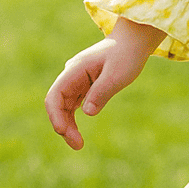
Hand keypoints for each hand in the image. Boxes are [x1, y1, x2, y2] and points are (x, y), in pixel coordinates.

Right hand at [45, 17, 166, 149]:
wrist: (133, 42)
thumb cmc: (127, 55)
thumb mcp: (117, 75)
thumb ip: (101, 92)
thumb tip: (86, 113)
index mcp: (75, 70)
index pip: (55, 95)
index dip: (56, 115)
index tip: (63, 132)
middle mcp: (72, 75)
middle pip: (58, 104)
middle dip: (63, 125)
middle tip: (77, 145)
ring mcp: (77, 80)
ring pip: (64, 106)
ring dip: (68, 125)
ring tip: (78, 144)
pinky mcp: (84, 85)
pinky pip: (73, 104)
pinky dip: (74, 118)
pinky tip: (78, 132)